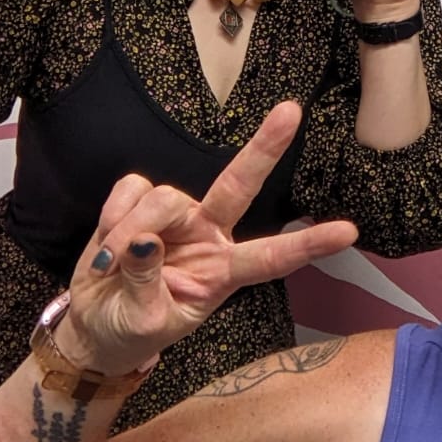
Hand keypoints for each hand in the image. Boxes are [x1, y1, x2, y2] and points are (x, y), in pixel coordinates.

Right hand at [61, 102, 357, 372]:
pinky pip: (132, 189)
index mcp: (222, 273)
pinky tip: (104, 244)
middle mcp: (208, 236)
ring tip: (109, 266)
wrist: (92, 326)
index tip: (349, 232)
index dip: (308, 244)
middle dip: (265, 148)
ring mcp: (177, 217)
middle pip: (240, 186)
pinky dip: (113, 216)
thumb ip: (147, 284)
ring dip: (129, 230)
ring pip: (165, 197)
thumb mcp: (143, 325)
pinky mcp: (142, 202)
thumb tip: (144, 241)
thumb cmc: (130, 330)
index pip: (271, 258)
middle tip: (292, 111)